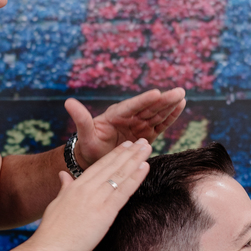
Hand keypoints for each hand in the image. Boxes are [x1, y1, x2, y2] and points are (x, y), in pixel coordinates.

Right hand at [29, 139, 152, 250]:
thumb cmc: (52, 233)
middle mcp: (86, 189)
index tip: (126, 146)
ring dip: (136, 160)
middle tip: (143, 141)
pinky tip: (145, 168)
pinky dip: (135, 178)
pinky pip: (123, 192)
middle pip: (112, 166)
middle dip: (129, 152)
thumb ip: (64, 188)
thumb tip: (64, 175)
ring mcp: (95, 199)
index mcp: (75, 186)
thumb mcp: (56, 204)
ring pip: (120, 174)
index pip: (99, 166)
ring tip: (148, 147)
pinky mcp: (104, 213)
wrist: (47, 249)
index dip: (114, 154)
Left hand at [66, 88, 185, 168]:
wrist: (94, 159)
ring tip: (182, 95)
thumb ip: (81, 119)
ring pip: (156, 113)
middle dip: (163, 100)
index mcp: (115, 115)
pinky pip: (160, 124)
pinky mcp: (146, 134)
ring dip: (169, 105)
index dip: (144, 101)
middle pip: (148, 107)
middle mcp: (129, 117)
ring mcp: (138, 125)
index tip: (156, 93)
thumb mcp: (85, 135)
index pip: (132, 107)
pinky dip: (170, 116)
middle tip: (178, 91)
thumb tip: (68, 101)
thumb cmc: (88, 147)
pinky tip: (180, 106)